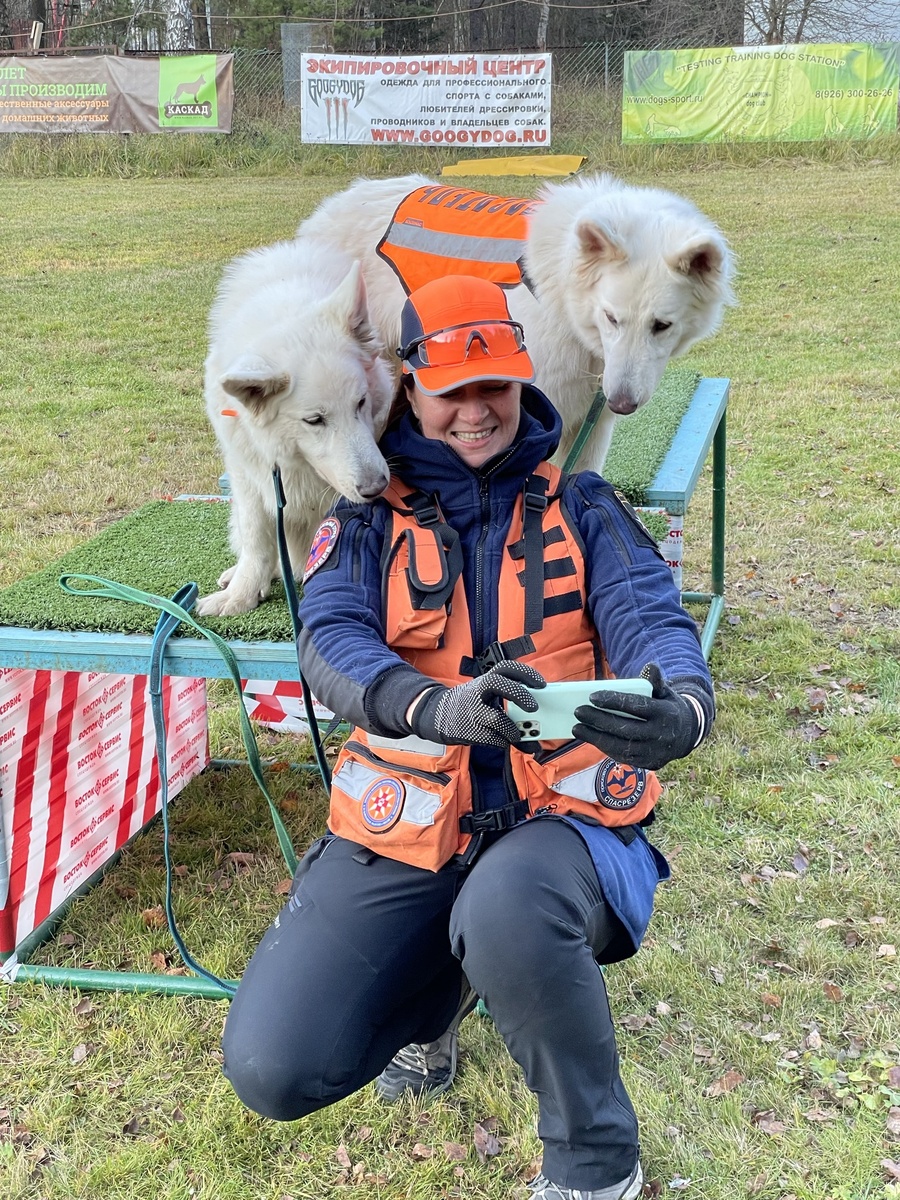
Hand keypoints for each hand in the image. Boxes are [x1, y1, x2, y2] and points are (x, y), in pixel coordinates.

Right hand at [411, 661, 545, 747]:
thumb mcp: (486, 693)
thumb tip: (536, 715)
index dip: (525, 673)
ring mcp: (472, 712)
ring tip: (518, 734)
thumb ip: (507, 697)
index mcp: (486, 680)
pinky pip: (492, 738)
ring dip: (512, 728)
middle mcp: (478, 692)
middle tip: (534, 707)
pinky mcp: (469, 730)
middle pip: (499, 684)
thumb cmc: (473, 703)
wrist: (439, 715)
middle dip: (519, 694)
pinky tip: (505, 741)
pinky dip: (503, 741)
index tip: (541, 684)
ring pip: (496, 718)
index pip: (506, 668)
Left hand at [572, 663, 698, 769]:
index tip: (592, 696)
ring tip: (577, 727)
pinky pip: (622, 757)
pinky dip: (604, 747)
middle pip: (624, 728)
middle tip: (578, 711)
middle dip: (598, 720)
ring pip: (620, 746)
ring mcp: (654, 752)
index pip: (636, 706)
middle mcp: (660, 735)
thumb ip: (656, 682)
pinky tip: (590, 737)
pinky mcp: (648, 764)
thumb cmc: (668, 709)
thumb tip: (650, 666)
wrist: (686, 736)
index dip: (613, 701)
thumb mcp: (666, 693)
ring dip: (595, 737)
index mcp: (665, 714)